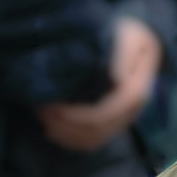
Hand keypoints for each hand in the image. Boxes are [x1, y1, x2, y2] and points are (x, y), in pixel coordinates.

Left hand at [36, 16, 160, 150]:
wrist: (133, 40)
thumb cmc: (126, 35)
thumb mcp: (130, 37)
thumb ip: (124, 54)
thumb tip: (117, 79)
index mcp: (135, 91)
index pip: (107, 113)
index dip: (79, 116)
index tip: (53, 104)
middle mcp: (130, 111)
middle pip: (98, 130)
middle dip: (66, 124)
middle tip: (40, 109)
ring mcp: (121, 119)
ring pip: (93, 139)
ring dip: (65, 132)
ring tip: (42, 116)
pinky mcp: (110, 122)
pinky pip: (91, 141)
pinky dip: (69, 139)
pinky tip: (51, 128)